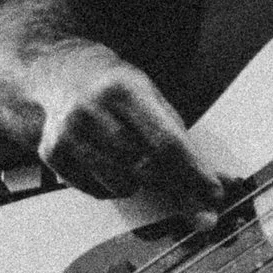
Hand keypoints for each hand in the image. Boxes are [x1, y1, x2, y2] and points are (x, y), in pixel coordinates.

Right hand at [32, 43, 223, 215]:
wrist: (63, 75)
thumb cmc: (118, 92)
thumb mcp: (153, 101)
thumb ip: (184, 143)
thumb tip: (220, 185)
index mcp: (125, 88)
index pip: (166, 140)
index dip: (193, 171)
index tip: (215, 194)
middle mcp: (92, 108)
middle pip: (145, 166)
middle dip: (174, 186)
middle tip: (191, 198)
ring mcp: (68, 131)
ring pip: (121, 184)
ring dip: (139, 184)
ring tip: (133, 161)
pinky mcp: (52, 153)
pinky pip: (97, 192)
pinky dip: (112, 188)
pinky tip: (108, 164)